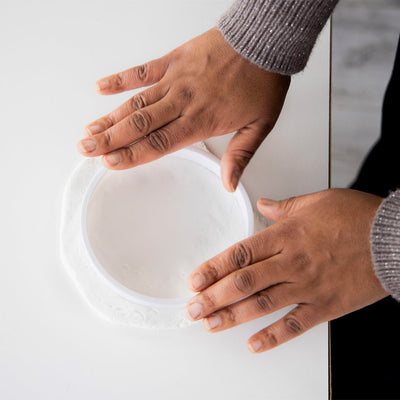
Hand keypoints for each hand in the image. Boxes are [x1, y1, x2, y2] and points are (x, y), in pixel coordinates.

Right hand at [77, 28, 289, 191]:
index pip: (160, 142)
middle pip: (140, 124)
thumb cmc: (262, 82)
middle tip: (85, 149)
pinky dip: (121, 80)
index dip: (132, 154)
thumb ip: (240, 155)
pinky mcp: (173, 60)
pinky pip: (142, 70)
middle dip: (109, 139)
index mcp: (201, 120)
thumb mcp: (260, 124)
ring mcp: (175, 79)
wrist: (263, 40)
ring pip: (136, 102)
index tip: (109, 162)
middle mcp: (182, 101)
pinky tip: (102, 88)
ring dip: (109, 117)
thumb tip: (229, 184)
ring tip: (88, 130)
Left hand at [185, 189, 387, 352]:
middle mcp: (292, 262)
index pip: (240, 254)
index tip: (195, 280)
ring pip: (263, 305)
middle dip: (214, 297)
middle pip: (245, 283)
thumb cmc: (357, 217)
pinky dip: (274, 336)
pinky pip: (296, 325)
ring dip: (233, 317)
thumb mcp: (317, 201)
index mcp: (287, 235)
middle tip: (192, 309)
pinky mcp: (326, 306)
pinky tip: (253, 345)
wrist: (395, 238)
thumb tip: (262, 204)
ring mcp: (308, 286)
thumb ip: (284, 206)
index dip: (214, 268)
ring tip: (210, 325)